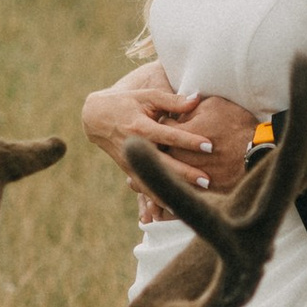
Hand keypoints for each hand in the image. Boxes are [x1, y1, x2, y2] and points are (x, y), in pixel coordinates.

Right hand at [80, 65, 257, 195]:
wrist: (97, 118)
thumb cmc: (127, 103)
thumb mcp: (147, 96)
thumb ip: (173, 100)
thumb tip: (197, 99)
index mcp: (141, 127)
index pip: (169, 135)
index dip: (189, 141)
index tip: (209, 146)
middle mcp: (135, 148)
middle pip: (163, 164)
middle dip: (185, 173)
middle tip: (208, 180)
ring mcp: (131, 163)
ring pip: (153, 181)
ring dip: (173, 190)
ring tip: (196, 197)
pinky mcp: (129, 172)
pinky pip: (145, 189)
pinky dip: (158, 200)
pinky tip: (174, 210)